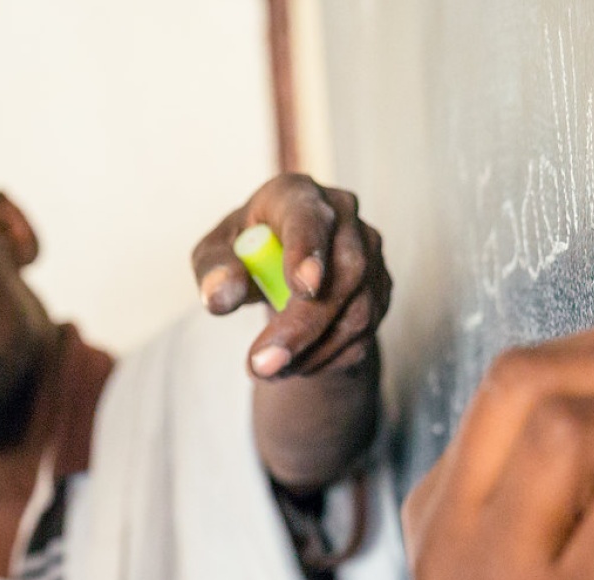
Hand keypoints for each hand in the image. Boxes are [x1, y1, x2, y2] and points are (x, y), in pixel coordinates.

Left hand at [190, 174, 391, 380]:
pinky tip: (293, 366)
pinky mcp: (380, 291)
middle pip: (344, 272)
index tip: (303, 288)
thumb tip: (219, 298)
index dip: (309, 251)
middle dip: (303, 326)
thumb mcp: (215, 254)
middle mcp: (344, 217)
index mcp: (297, 195)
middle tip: (263, 364)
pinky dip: (324, 360)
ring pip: (357, 312)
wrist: (284, 269)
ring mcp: (370, 254)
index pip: (310, 218)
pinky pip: (360, 336)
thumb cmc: (245, 252)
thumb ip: (214, 270)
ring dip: (311, 352)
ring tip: (267, 370)